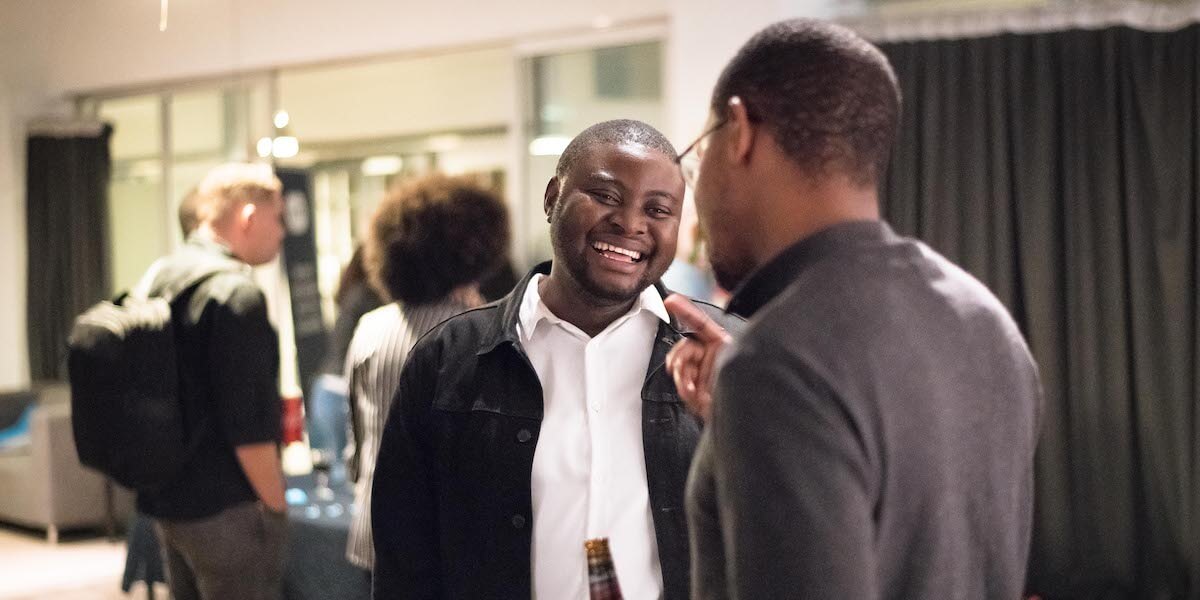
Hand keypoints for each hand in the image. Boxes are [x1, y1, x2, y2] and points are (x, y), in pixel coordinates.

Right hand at [664, 294, 731, 421]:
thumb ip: (714, 347)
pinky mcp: (697, 390)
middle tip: (677, 368)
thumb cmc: (747, 389)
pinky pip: (682, 381)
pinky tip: (692, 393)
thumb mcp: (732, 360)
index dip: (685, 310)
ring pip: (680, 364)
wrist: (743, 418)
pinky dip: (683, 386)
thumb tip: (693, 341)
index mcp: (722, 345)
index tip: (670, 300)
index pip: (700, 323)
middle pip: (685, 346)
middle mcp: (711, 357)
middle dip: (679, 356)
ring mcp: (703, 373)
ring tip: (692, 387)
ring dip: (682, 375)